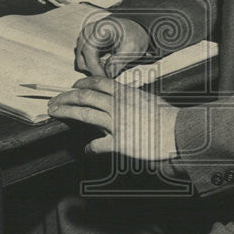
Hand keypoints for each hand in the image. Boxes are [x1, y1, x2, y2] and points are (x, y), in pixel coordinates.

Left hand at [48, 75, 179, 159]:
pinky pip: (98, 144)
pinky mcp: (119, 142)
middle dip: (65, 97)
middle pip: (84, 96)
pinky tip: (87, 150)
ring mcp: (117, 123)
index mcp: (125, 93)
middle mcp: (118, 105)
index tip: (73, 88)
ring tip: (55, 113)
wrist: (179, 131)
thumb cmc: (167, 117)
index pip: (97, 82)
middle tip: (54, 101)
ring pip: (84, 113)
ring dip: (66, 112)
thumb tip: (118, 101)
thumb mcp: (147, 100)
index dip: (81, 84)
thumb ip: (130, 100)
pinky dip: (90, 147)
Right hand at [75, 16, 149, 77]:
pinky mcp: (84, 44)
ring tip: (110, 67)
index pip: (89, 51)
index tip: (107, 77)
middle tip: (110, 73)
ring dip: (94, 69)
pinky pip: (84, 61)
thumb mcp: (132, 48)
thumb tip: (108, 74)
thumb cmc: (134, 35)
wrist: (135, 29)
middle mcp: (87, 32)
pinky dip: (93, 66)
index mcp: (98, 29)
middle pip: (82, 59)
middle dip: (95, 70)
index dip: (96, 68)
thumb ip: (119, 61)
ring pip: (81, 62)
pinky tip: (106, 64)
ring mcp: (84, 39)